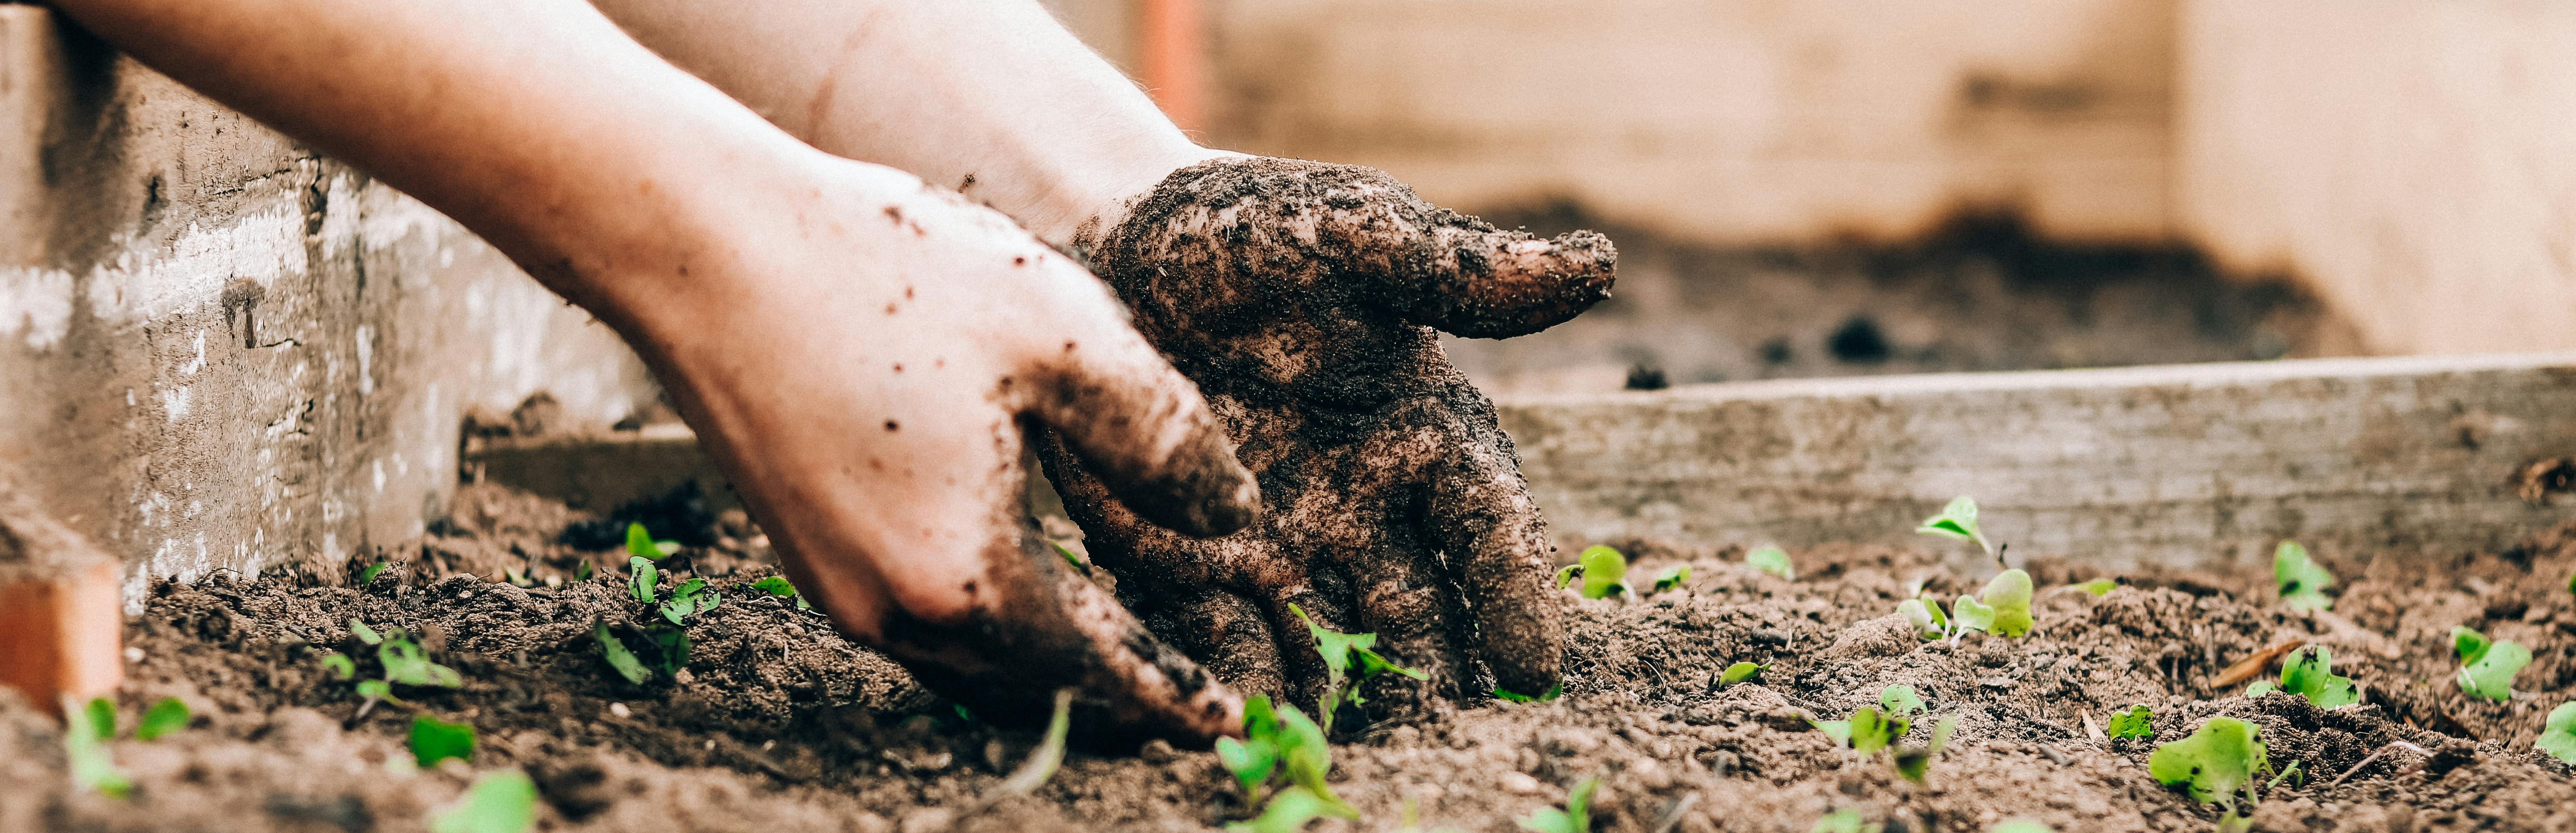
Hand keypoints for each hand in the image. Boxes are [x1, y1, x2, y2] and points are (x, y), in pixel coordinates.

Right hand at [611, 156, 1260, 743]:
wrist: (707, 248)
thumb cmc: (889, 276)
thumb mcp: (1068, 336)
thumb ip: (1164, 439)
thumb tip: (1234, 516)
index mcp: (968, 575)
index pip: (1101, 669)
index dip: (1174, 696)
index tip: (1230, 724)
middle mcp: (894, 610)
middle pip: (1035, 686)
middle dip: (1117, 699)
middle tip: (1187, 700)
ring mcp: (838, 588)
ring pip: (973, 664)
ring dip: (1050, 666)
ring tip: (1119, 652)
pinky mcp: (807, 552)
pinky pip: (923, 622)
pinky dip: (990, 625)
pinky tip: (1024, 586)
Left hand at [1045, 156, 1614, 718]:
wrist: (1112, 240)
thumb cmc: (1249, 229)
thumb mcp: (1351, 232)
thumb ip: (1458, 268)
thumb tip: (1598, 266)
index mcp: (1423, 432)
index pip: (1488, 525)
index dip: (1514, 592)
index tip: (1536, 664)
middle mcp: (1363, 506)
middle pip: (1419, 611)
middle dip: (1437, 678)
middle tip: (1450, 739)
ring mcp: (1278, 544)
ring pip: (1329, 645)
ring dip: (1344, 699)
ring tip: (1351, 755)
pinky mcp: (1188, 562)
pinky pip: (1220, 638)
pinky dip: (1235, 682)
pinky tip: (1240, 721)